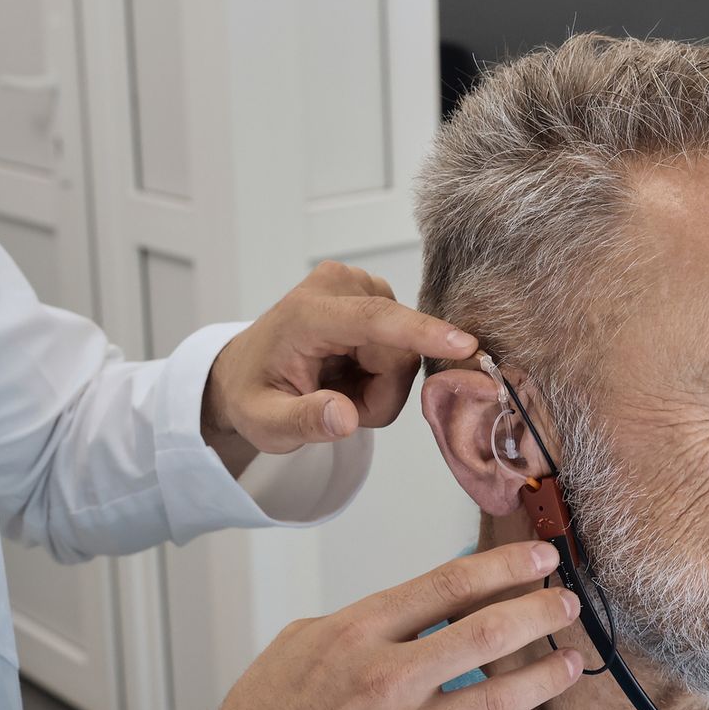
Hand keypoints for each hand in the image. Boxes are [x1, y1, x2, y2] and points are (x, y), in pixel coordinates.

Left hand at [201, 262, 475, 474]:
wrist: (245, 370)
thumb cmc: (253, 393)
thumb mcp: (265, 423)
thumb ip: (303, 421)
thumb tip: (344, 418)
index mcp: (306, 314)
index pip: (372, 320)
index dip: (420, 333)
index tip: (463, 344)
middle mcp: (337, 287)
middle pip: (398, 350)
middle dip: (379, 394)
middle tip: (339, 409)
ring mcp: (358, 285)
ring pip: (405, 351)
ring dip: (381, 386)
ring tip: (338, 391)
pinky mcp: (373, 294)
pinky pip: (403, 345)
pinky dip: (382, 373)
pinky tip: (350, 374)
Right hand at [212, 541, 583, 709]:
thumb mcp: (305, 639)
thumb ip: (370, 620)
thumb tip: (428, 604)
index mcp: (358, 631)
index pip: (450, 584)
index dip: (507, 567)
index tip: (540, 560)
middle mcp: (387, 678)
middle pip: (489, 632)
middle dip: (541, 612)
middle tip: (565, 604)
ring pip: (502, 696)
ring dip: (547, 674)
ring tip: (569, 662)